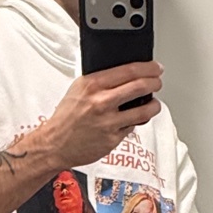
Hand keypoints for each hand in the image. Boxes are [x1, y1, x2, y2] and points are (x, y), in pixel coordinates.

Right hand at [42, 62, 162, 169]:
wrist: (55, 144)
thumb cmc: (66, 117)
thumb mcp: (78, 89)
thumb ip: (99, 80)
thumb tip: (124, 72)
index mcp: (92, 85)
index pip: (129, 70)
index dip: (148, 68)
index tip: (155, 68)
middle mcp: (101, 102)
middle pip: (141, 86)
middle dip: (155, 83)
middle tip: (157, 82)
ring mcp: (108, 122)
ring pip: (144, 110)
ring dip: (154, 105)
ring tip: (153, 104)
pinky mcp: (112, 139)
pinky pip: (132, 128)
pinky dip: (135, 122)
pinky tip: (131, 120)